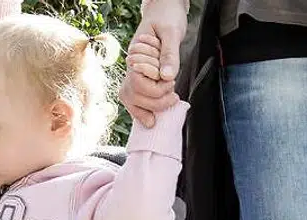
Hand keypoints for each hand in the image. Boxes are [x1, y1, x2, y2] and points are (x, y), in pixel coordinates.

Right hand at [119, 0, 187, 126]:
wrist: (163, 9)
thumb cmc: (166, 18)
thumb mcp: (171, 33)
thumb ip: (169, 54)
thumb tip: (167, 77)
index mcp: (136, 54)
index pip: (138, 84)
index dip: (157, 90)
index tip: (172, 84)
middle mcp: (131, 65)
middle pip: (134, 96)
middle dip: (156, 102)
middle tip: (175, 97)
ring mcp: (134, 72)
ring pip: (131, 100)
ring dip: (150, 108)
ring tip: (169, 101)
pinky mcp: (141, 76)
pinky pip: (136, 98)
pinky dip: (143, 111)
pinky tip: (151, 120)